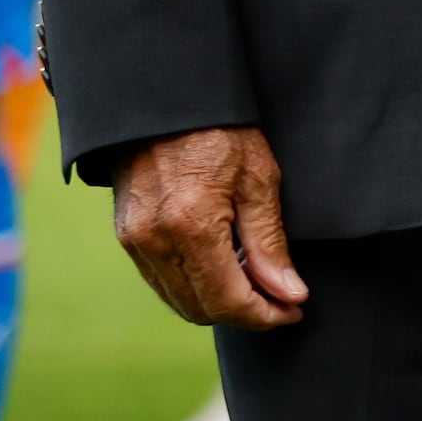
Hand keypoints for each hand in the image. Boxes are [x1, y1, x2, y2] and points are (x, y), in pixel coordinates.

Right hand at [112, 127, 308, 329]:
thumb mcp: (259, 180)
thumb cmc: (220, 132)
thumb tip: (289, 294)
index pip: (227, 301)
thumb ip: (270, 243)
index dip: (265, 316)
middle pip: (200, 310)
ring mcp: (134, 241)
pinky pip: (162, 280)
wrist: (163, 104)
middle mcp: (154, 242)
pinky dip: (195, 286)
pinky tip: (227, 268)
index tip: (294, 311)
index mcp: (190, 227)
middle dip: (245, 314)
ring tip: (260, 284)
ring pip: (178, 300)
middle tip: (283, 300)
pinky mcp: (127, 236)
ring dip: (219, 303)